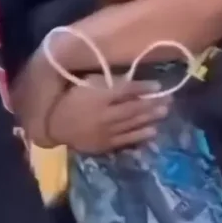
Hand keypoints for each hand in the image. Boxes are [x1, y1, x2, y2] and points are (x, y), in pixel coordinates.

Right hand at [47, 75, 170, 153]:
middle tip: (170, 99)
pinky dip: (140, 135)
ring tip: (165, 112)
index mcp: (98, 95)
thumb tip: (127, 78)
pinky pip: (126, 140)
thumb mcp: (84, 83)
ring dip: (151, 117)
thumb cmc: (67, 99)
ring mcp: (106, 131)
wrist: (51, 125)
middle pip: (134, 107)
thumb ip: (105, 81)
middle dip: (153, 103)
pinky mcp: (104, 144)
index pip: (127, 89)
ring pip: (133, 123)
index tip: (159, 84)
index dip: (144, 86)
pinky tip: (153, 131)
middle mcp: (105, 113)